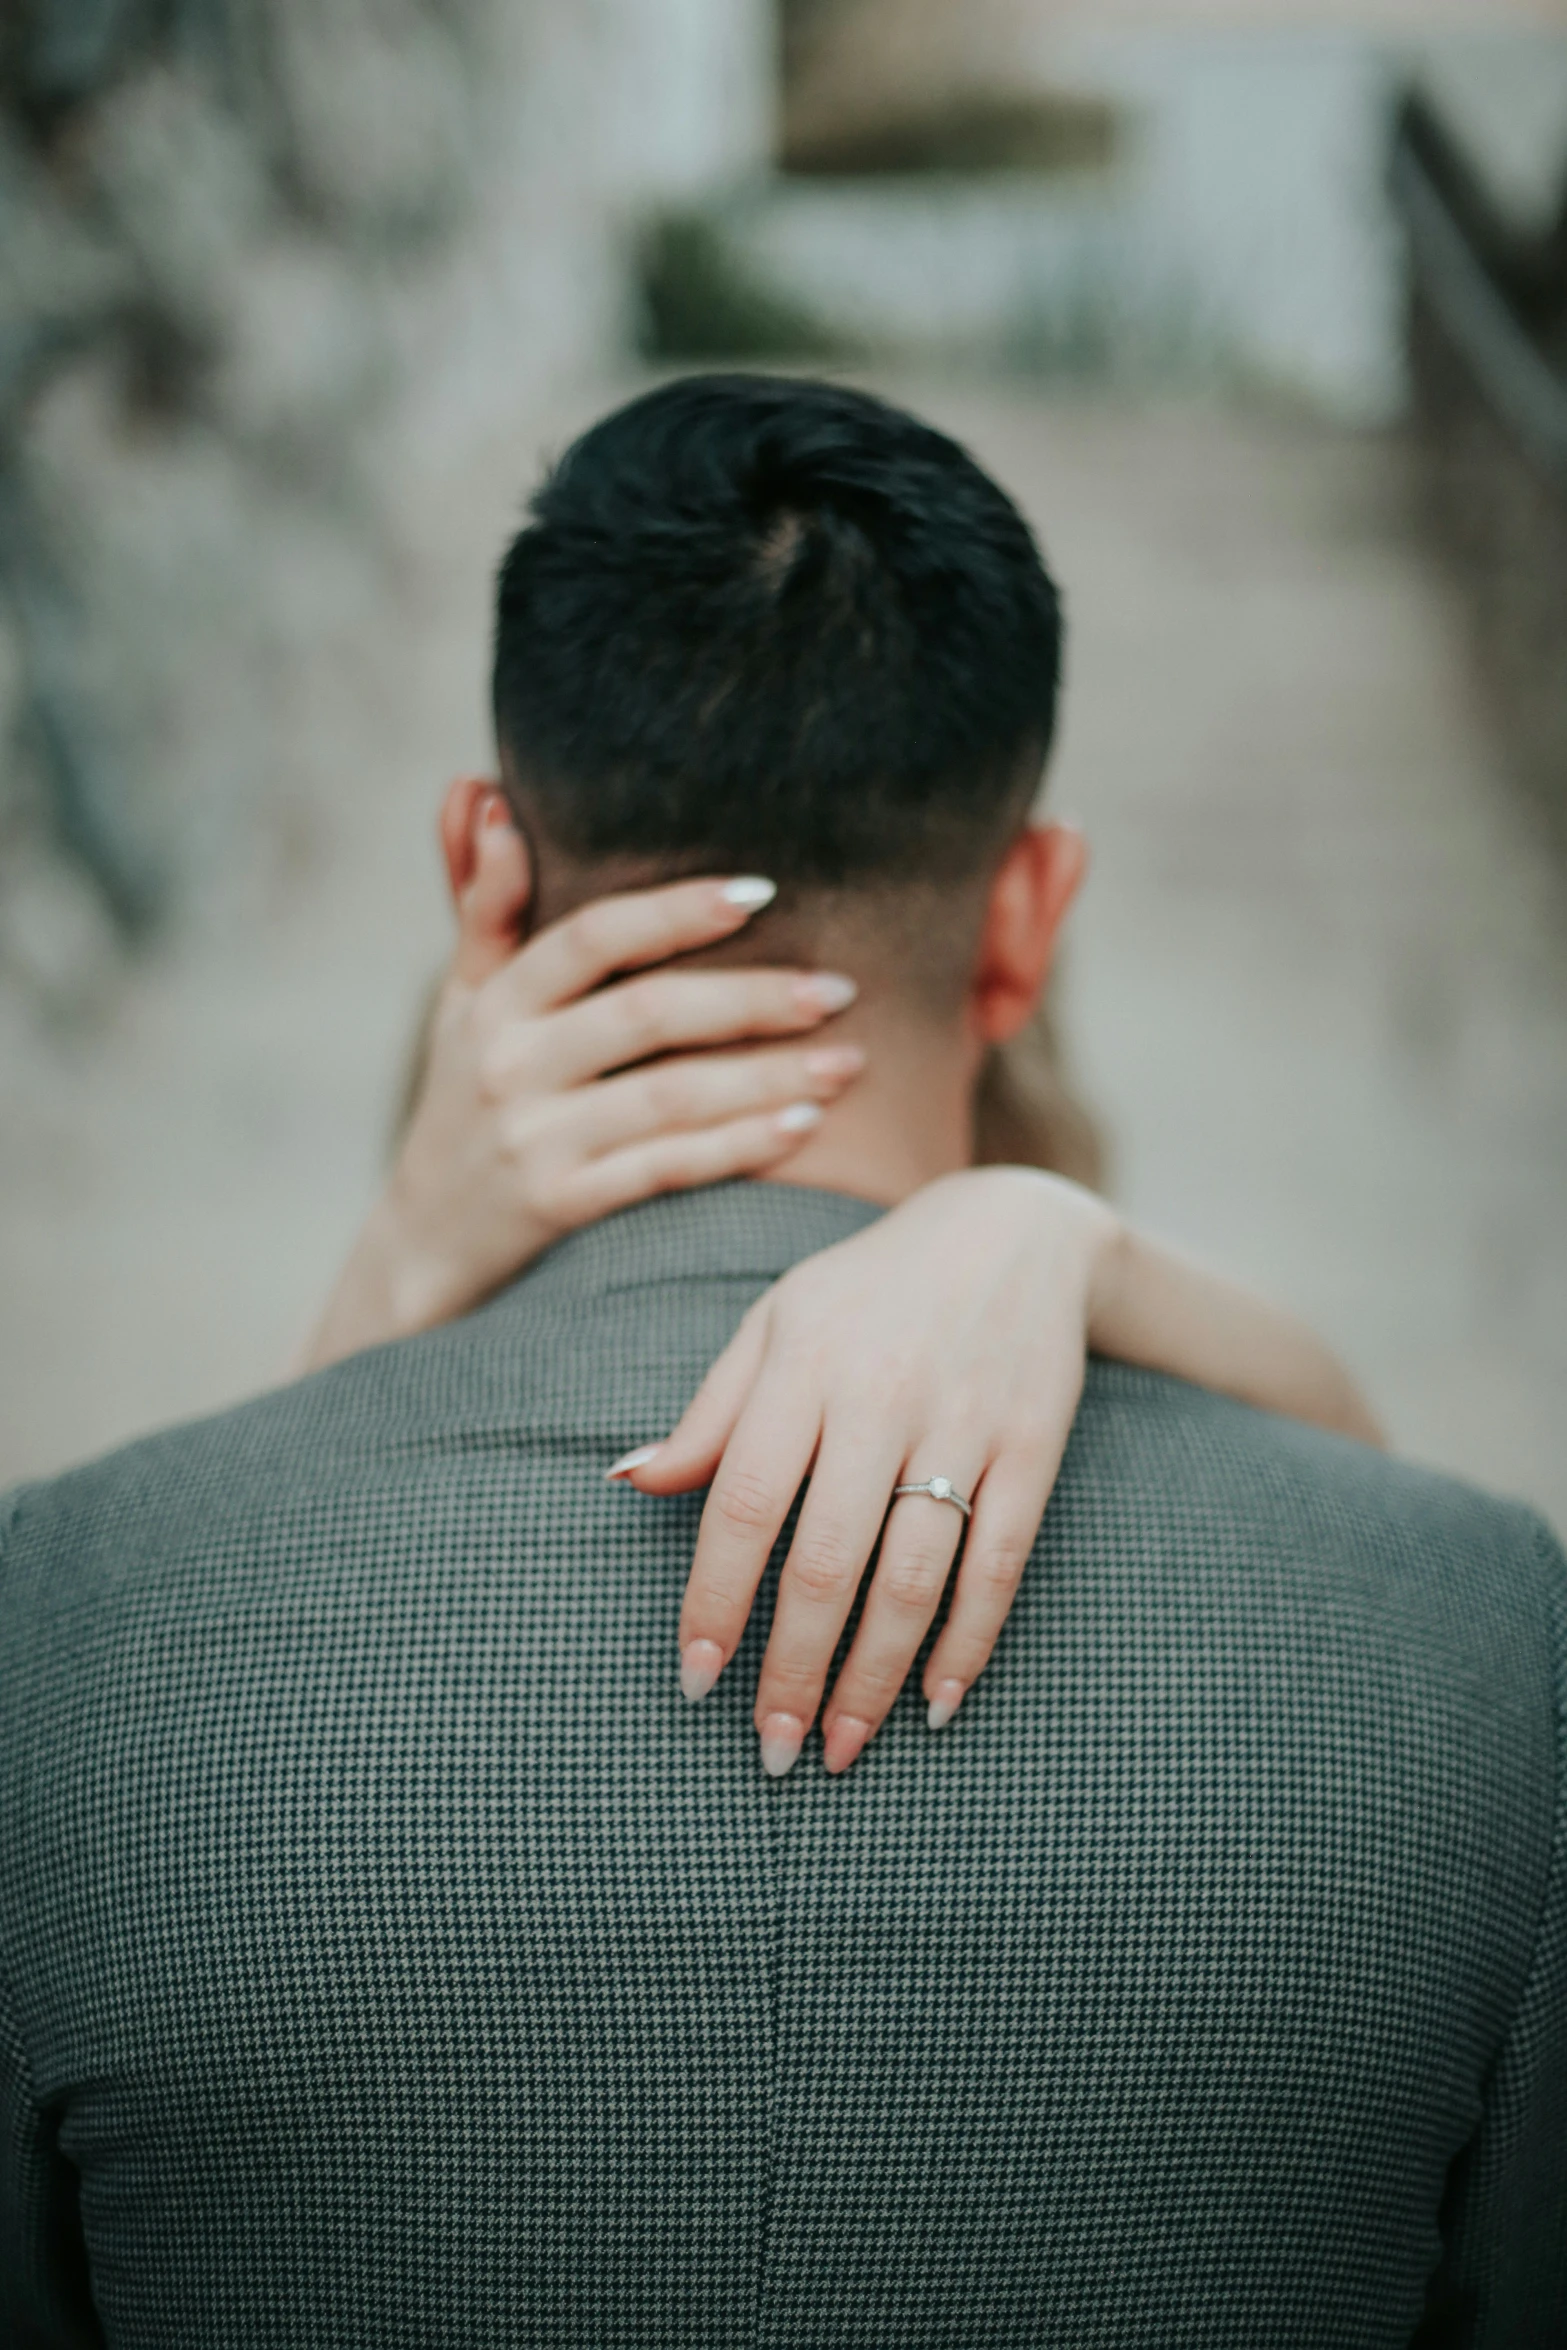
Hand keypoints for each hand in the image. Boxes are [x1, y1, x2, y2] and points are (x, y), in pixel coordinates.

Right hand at [303, 860, 863, 1368]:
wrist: (425, 1244)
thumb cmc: (466, 1100)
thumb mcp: (460, 1000)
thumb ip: (483, 903)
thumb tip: (482, 792)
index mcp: (494, 999)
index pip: (591, 938)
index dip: (674, 912)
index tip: (761, 894)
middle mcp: (507, 1064)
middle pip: (647, 1014)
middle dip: (751, 999)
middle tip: (840, 988)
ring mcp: (534, 1139)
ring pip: (669, 1096)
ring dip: (767, 1076)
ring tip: (849, 1060)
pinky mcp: (559, 1207)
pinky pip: (665, 1169)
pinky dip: (738, 1146)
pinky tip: (805, 1126)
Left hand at [611, 1168, 1120, 1775]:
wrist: (1014, 1231)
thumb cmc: (868, 1291)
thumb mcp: (776, 1322)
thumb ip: (709, 1412)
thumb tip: (628, 1482)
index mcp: (803, 1364)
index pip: (745, 1504)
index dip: (715, 1600)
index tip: (696, 1680)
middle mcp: (882, 1396)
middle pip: (827, 1559)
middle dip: (793, 1667)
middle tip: (772, 1748)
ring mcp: (965, 1424)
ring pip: (914, 1576)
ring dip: (873, 1676)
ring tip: (839, 1745)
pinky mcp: (1033, 1448)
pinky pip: (998, 1564)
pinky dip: (967, 1644)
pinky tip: (935, 1706)